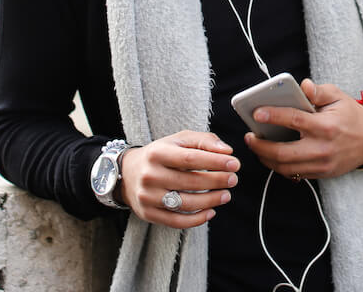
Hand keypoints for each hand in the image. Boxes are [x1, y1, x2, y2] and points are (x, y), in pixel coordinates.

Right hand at [117, 131, 240, 227]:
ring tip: (226, 195)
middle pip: (190, 182)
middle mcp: (150, 175)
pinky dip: (197, 219)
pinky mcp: (149, 214)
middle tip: (234, 179)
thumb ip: (204, 141)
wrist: (128, 173)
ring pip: (185, 203)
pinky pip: (176, 221)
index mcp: (158, 153)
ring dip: (211, 200)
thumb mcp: (178, 140)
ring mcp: (148, 197)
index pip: (191, 159)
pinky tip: (211, 211)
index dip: (215, 162)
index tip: (235, 164)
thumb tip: (227, 151)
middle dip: (217, 181)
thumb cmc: (161, 155)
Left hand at [243, 79, 362, 179]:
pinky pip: (295, 174)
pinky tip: (272, 157)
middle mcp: (322, 148)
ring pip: (286, 168)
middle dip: (261, 146)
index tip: (257, 113)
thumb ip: (319, 91)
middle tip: (249, 137)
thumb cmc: (351, 115)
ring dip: (267, 159)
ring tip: (257, 147)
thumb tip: (302, 85)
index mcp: (325, 126)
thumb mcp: (338, 96)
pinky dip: (280, 167)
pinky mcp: (322, 174)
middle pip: (284, 152)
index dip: (273, 116)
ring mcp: (322, 164)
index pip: (294, 120)